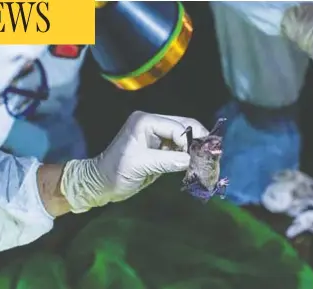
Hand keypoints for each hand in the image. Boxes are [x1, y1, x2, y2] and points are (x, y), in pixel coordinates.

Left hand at [59, 111, 208, 212]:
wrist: (100, 184)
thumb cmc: (116, 172)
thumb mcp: (142, 165)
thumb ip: (168, 160)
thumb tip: (191, 160)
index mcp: (146, 121)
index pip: (177, 127)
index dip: (191, 142)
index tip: (201, 158)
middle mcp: (152, 123)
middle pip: (185, 127)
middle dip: (198, 142)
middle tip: (212, 158)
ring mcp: (156, 134)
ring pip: (184, 137)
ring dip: (195, 150)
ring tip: (205, 164)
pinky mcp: (159, 147)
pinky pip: (179, 147)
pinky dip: (188, 156)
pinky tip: (194, 166)